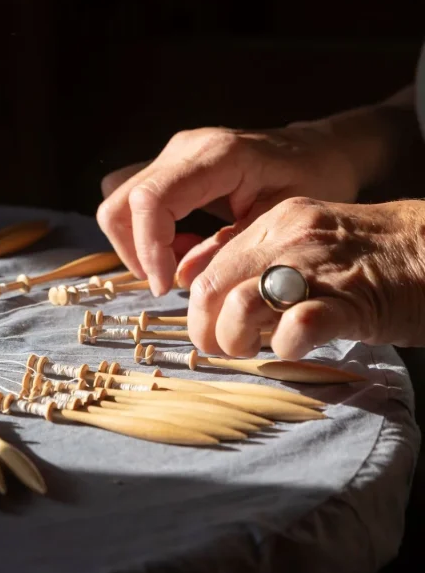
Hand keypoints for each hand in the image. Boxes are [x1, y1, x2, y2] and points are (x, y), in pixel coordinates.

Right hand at [96, 125, 362, 295]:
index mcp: (216, 155)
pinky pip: (131, 203)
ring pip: (117, 203)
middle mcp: (182, 148)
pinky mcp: (167, 167)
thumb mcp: (281, 221)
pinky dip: (143, 232)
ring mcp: (170, 155)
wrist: (317, 149)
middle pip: (119, 202)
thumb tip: (183, 279)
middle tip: (168, 281)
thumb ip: (230, 248)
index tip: (166, 286)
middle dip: (134, 251)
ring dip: (135, 244)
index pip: (151, 200)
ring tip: (180, 262)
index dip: (149, 248)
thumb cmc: (311, 180)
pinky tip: (182, 245)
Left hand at [183, 197, 424, 359]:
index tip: (212, 329)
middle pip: (211, 288)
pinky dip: (286, 345)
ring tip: (256, 350)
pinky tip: (295, 349)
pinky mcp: (351, 300)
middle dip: (207, 329)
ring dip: (237, 339)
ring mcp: (318, 267)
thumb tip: (211, 291)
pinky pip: (298, 324)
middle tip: (226, 348)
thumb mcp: (307, 242)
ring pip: (240, 303)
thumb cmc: (371, 255)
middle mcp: (288, 238)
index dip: (201, 308)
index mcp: (274, 222)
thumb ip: (260, 258)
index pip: (207, 268)